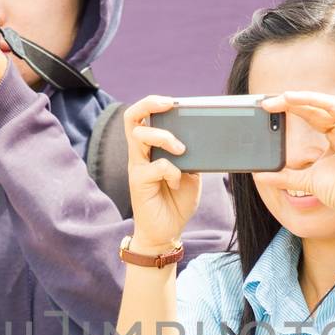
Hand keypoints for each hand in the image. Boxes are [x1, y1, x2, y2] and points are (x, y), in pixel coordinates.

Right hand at [123, 96, 202, 249]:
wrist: (166, 232)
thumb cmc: (177, 202)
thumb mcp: (191, 174)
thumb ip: (191, 156)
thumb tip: (202, 139)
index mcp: (150, 148)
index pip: (142, 116)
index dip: (153, 103)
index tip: (174, 102)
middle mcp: (140, 154)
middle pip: (132, 117)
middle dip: (149, 104)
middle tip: (170, 105)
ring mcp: (137, 167)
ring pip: (140, 135)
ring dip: (164, 137)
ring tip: (181, 149)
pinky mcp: (138, 182)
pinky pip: (156, 166)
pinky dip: (172, 171)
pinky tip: (178, 182)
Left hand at [262, 72, 334, 222]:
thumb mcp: (308, 181)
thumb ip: (284, 177)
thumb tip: (259, 175)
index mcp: (332, 133)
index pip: (309, 114)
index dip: (289, 107)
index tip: (266, 106)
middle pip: (319, 106)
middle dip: (295, 102)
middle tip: (274, 100)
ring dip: (314, 99)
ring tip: (292, 96)